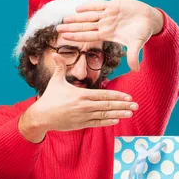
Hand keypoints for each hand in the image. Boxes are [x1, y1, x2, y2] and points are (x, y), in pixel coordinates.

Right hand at [20, 53, 138, 141]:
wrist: (41, 116)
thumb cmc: (49, 97)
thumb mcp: (55, 80)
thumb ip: (59, 66)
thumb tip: (55, 53)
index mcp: (81, 95)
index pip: (103, 95)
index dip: (117, 96)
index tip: (129, 96)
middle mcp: (84, 106)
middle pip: (108, 105)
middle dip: (123, 105)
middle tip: (136, 106)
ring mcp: (83, 117)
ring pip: (105, 115)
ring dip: (119, 114)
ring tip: (130, 113)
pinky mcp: (80, 124)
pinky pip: (97, 123)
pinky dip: (107, 121)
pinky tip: (116, 120)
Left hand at [55, 0, 163, 71]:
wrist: (149, 19)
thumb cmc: (143, 32)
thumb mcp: (137, 44)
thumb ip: (133, 56)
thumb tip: (135, 70)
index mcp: (108, 34)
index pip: (89, 36)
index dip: (77, 36)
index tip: (65, 38)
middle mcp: (105, 25)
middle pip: (85, 26)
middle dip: (71, 27)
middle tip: (57, 29)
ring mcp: (108, 15)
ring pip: (88, 16)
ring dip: (76, 17)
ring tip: (64, 19)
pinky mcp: (113, 5)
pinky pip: (98, 6)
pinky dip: (88, 6)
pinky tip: (77, 8)